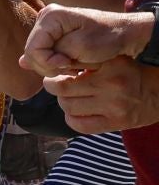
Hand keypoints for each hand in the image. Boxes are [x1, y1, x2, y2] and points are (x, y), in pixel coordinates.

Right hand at [21, 4, 148, 74]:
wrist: (127, 34)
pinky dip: (56, 63)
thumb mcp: (81, 47)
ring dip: (55, 66)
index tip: (69, 64)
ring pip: (37, 57)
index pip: (33, 49)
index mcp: (50, 17)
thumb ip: (51, 55)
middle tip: (74, 67)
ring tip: (75, 65)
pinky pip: (44, 55)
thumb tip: (22, 62)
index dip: (48, 62)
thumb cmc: (108, 38)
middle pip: (32, 53)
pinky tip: (69, 63)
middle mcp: (45, 18)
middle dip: (51, 65)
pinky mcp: (53, 35)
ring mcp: (48, 27)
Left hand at [43, 58, 158, 132]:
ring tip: (69, 97)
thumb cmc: (131, 74)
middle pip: (62, 88)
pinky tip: (76, 112)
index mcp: (111, 64)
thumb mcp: (114, 60)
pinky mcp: (116, 122)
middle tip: (57, 84)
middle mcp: (112, 84)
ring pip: (68, 106)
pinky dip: (71, 119)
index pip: (69, 65)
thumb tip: (55, 65)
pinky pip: (80, 125)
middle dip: (54, 86)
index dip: (57, 69)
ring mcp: (114, 105)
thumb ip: (88, 61)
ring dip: (63, 102)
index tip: (57, 71)